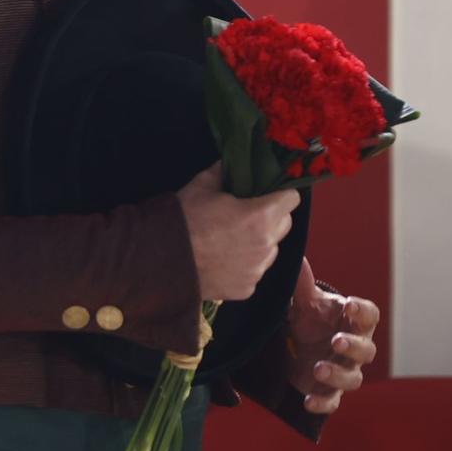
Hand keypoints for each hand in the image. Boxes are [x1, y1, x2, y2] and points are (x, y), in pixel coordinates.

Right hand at [176, 163, 299, 302]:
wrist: (160, 261)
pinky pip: (255, 270)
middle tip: (248, 213)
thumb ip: (226, 170)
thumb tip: (235, 161)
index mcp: (260, 216)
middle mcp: (266, 245)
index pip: (292, 199)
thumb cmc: (183, 219)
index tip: (269, 192)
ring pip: (271, 249)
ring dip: (261, 242)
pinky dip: (246, 264)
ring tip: (233, 239)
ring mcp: (257, 270)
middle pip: (285, 224)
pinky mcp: (247, 289)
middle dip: (273, 216)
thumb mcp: (203, 185)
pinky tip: (224, 259)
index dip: (281, 192)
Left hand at [285, 259, 378, 415]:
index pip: (370, 316)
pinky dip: (322, 403)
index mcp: (353, 322)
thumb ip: (303, 284)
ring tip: (318, 369)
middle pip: (367, 350)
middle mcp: (355, 349)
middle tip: (336, 341)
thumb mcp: (306, 303)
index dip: (362, 311)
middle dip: (353, 346)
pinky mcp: (329, 392)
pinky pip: (332, 402)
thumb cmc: (313, 321)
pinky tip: (308, 401)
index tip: (349, 304)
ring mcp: (344, 372)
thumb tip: (296, 258)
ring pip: (353, 379)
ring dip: (337, 375)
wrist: (300, 347)